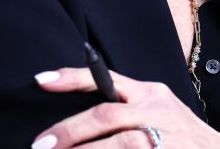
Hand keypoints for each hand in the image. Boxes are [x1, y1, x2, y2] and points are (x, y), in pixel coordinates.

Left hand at [31, 68, 219, 148]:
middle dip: (70, 130)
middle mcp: (157, 110)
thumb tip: (73, 119)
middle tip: (42, 144)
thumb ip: (122, 106)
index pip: (105, 78)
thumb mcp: (155, 109)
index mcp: (149, 92)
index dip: (72, 78)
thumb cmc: (177, 132)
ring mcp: (165, 135)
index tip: (42, 81)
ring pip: (120, 143)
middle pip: (106, 115)